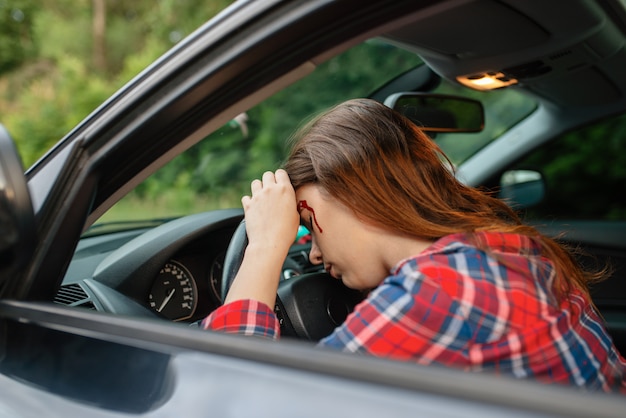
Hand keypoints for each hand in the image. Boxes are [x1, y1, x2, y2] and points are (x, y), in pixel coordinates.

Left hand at [224, 169, 298, 306]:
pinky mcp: (248, 205)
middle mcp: (270, 190)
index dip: (281, 178)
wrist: (270, 244)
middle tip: (273, 192)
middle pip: (267, 175)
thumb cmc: (286, 233)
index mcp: (285, 189)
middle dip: (270, 181)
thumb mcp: (296, 215)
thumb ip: (290, 202)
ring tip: (263, 198)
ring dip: (259, 188)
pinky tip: (254, 208)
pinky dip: (249, 201)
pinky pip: (246, 197)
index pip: (281, 173)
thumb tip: (288, 201)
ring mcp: (257, 196)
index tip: (282, 185)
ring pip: (256, 182)